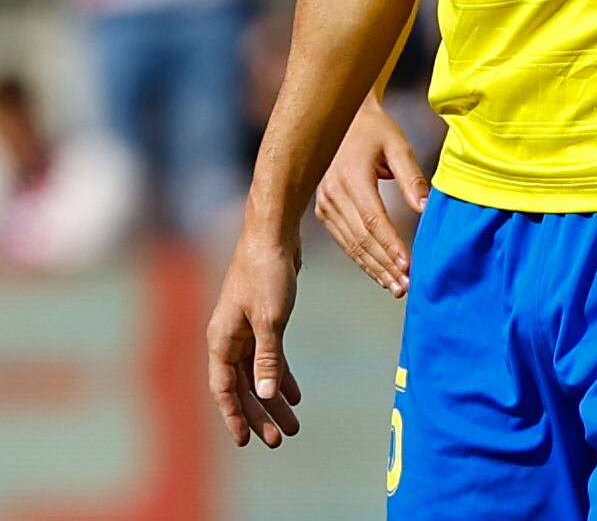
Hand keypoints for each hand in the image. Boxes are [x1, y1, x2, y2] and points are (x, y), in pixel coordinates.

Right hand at [205, 225, 304, 449]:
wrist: (274, 236)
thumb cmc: (267, 274)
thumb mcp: (271, 320)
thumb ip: (268, 358)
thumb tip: (266, 395)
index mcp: (221, 341)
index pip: (224, 389)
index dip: (234, 416)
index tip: (247, 441)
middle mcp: (228, 339)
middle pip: (243, 387)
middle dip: (260, 414)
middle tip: (278, 439)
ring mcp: (244, 330)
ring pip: (257, 374)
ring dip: (273, 399)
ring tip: (291, 424)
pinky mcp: (262, 321)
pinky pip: (270, 358)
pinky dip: (281, 375)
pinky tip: (295, 394)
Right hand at [312, 103, 429, 297]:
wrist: (341, 121)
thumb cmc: (376, 130)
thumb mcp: (398, 146)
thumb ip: (412, 177)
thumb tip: (426, 208)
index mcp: (351, 178)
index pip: (374, 220)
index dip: (391, 245)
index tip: (409, 265)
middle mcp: (333, 196)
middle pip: (361, 239)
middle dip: (385, 265)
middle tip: (406, 286)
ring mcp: (325, 206)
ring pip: (351, 245)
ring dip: (374, 268)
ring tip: (396, 287)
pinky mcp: (324, 212)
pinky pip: (344, 240)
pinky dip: (362, 259)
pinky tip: (379, 272)